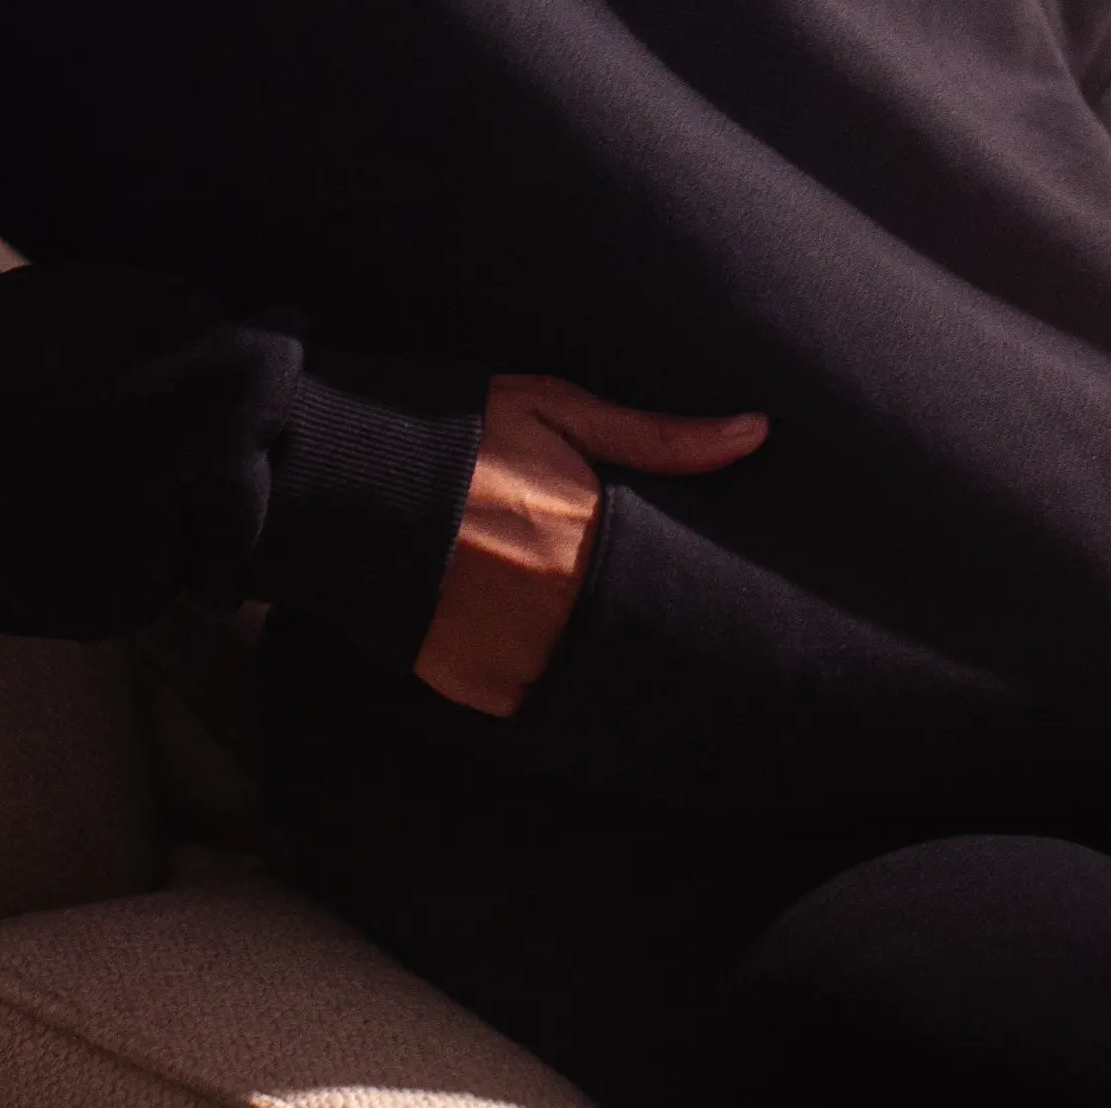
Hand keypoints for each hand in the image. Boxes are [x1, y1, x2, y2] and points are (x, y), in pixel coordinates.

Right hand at [414, 373, 767, 717]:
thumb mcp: (561, 414)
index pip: (669, 592)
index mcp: (592, 542)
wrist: (353, 477)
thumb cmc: (466, 433)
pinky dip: (530, 671)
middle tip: (599, 596)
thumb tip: (756, 431)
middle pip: (628, 640)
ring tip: (550, 611)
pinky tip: (514, 632)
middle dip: (626, 625)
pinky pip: (527, 695)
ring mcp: (516, 658)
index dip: (678, 593)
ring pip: (582, 675)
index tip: (691, 596)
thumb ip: (660, 438)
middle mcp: (561, 612)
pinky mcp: (473, 688)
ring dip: (578, 652)